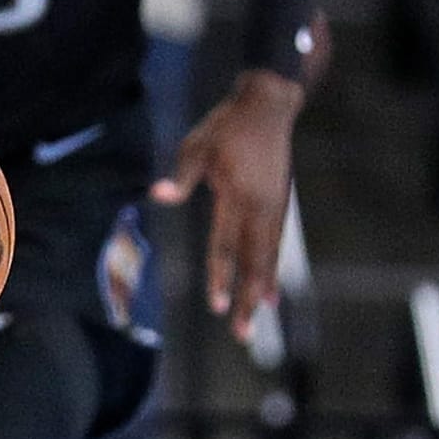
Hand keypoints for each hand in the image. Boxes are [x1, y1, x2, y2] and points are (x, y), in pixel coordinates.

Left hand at [153, 70, 301, 341]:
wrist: (268, 105)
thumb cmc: (227, 126)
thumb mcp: (197, 145)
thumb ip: (181, 175)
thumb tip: (158, 196)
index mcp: (236, 196)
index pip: (225, 245)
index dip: (221, 277)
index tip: (218, 306)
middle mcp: (260, 206)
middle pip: (253, 261)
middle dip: (248, 299)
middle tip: (242, 333)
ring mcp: (274, 206)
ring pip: (268, 256)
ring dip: (263, 288)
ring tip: (261, 316)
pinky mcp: (280, 202)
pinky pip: (276, 243)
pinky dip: (273, 267)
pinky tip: (270, 287)